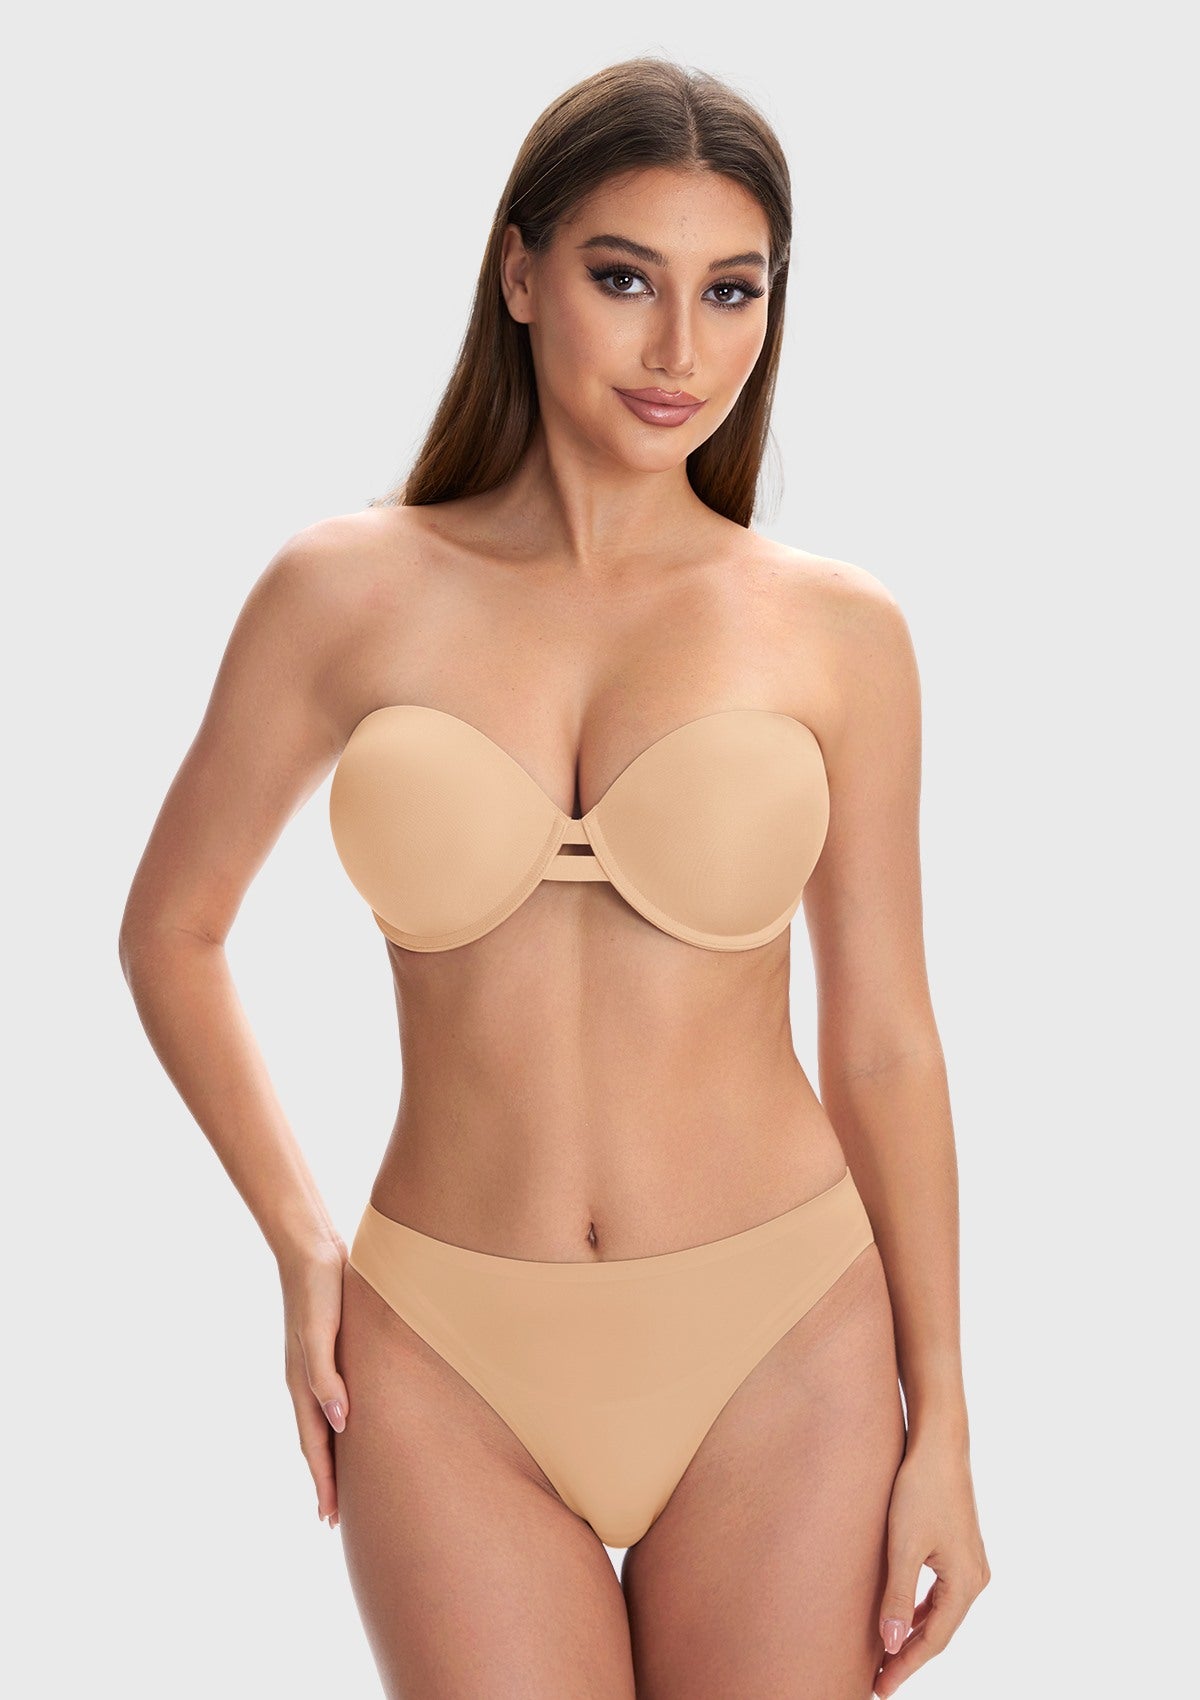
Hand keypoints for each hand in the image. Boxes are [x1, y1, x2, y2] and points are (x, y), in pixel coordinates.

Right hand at [278, 1237, 350, 1529]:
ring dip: (330, 1455)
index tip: (329, 1518)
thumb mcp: (321, 1332)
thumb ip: (327, 1377)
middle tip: (333, 1518)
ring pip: (323, 1423)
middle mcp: (306, 1380)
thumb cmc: (319, 1288)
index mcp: (303, 1383)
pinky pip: (331, 1399)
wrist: (311, 1247)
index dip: (323, 1481)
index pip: (314, 1444)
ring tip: (341, 1481)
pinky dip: (338, 1423)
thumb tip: (340, 1424)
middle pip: (315, 1441)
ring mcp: (315, 1366)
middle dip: (324, 1479)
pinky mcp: (328, 1349)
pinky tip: (350, 1424)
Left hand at [873, 1433, 990, 1697]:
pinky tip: (900, 1617)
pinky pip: (940, 1594)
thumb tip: (890, 1645)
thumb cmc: (920, 1490)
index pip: (932, 1641)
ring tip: (884, 1656)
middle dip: (909, 1656)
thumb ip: (897, 1597)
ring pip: (940, 1613)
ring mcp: (971, 1563)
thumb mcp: (903, 1546)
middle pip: (940, 1632)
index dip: (904, 1666)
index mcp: (966, 1584)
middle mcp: (976, 1578)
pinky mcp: (960, 1549)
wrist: (939, 1443)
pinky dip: (920, 1610)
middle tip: (877, 1679)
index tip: (879, 1688)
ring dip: (914, 1634)